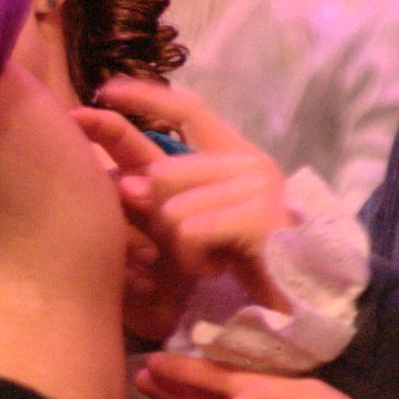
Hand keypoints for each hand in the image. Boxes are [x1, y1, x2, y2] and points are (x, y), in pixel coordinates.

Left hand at [75, 81, 293, 337]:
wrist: (296, 308)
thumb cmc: (239, 271)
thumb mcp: (190, 230)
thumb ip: (158, 201)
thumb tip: (125, 185)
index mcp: (234, 159)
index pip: (188, 111)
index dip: (144, 97)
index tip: (102, 90)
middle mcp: (250, 163)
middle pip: (161, 174)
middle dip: (160, 218)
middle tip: (195, 247)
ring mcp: (259, 185)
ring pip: (170, 208)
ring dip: (178, 248)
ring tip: (213, 261)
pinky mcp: (260, 213)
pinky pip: (188, 230)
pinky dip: (192, 260)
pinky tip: (219, 269)